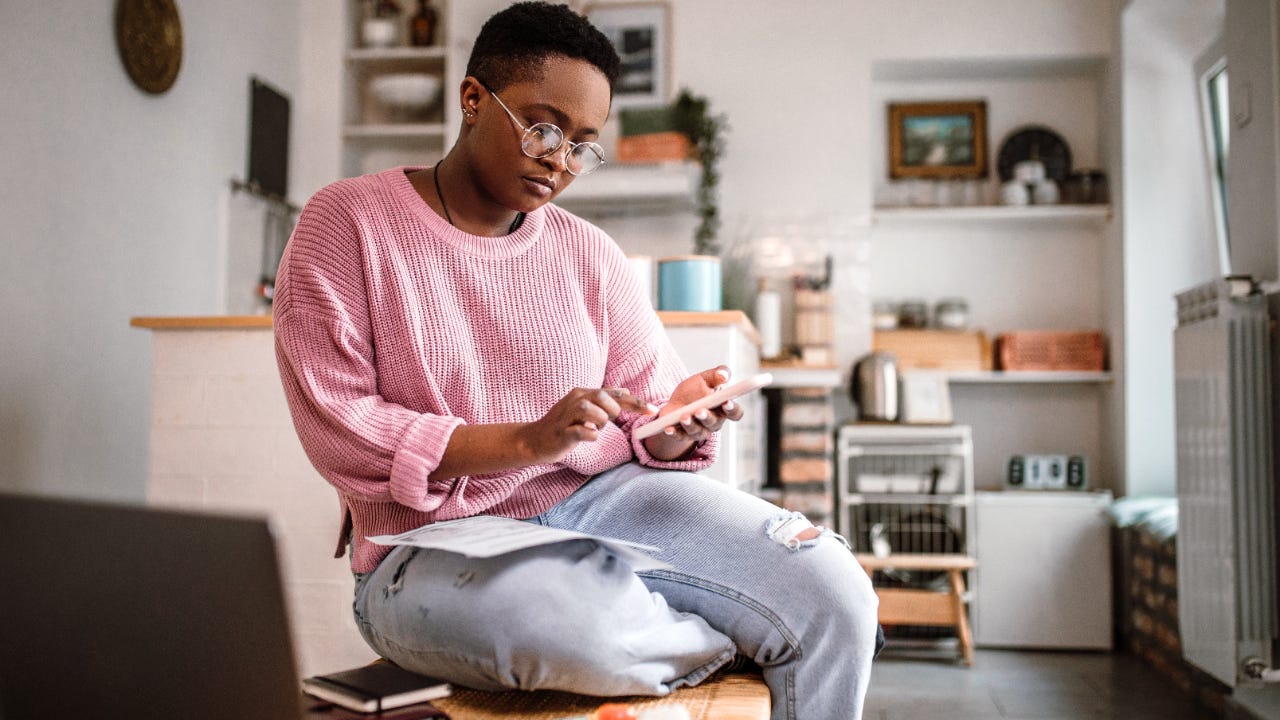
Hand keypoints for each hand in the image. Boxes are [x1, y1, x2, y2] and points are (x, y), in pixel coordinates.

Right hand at [518, 387, 656, 463]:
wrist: (534, 440)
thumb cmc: (563, 425)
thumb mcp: (584, 409)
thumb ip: (604, 401)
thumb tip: (626, 391)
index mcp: (582, 394)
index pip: (613, 394)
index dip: (635, 402)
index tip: (652, 411)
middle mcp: (574, 401)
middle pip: (601, 397)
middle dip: (613, 410)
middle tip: (610, 421)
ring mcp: (566, 417)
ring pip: (590, 411)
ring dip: (600, 422)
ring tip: (596, 428)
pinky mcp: (561, 433)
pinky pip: (580, 432)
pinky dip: (589, 435)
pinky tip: (589, 437)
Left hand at [643, 366, 745, 459]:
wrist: (678, 401)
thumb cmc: (696, 390)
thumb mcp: (706, 378)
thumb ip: (718, 373)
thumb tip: (724, 375)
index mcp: (723, 408)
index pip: (735, 413)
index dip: (733, 409)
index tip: (727, 401)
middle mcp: (714, 422)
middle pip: (714, 423)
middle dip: (706, 417)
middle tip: (699, 410)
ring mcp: (699, 431)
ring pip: (697, 431)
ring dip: (690, 424)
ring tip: (684, 416)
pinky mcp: (684, 435)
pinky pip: (680, 436)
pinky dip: (674, 432)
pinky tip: (669, 428)